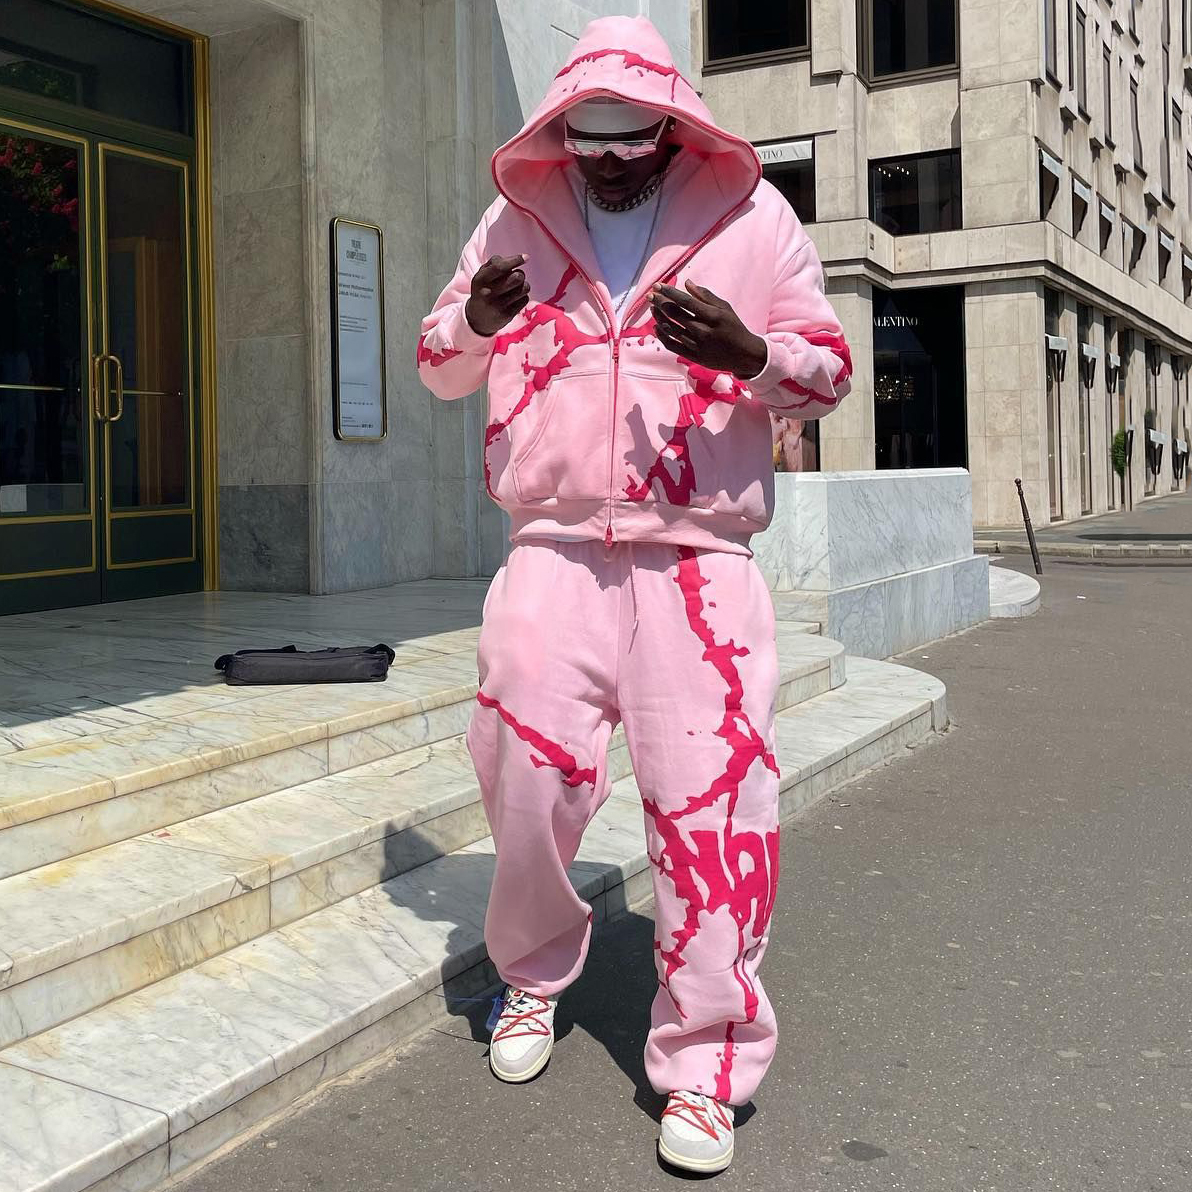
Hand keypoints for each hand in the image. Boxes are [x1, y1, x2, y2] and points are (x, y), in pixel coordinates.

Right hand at [466, 254, 530, 335]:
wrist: (476, 319)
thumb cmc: (483, 291)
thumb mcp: (482, 275)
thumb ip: (495, 263)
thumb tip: (518, 258)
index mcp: (480, 280)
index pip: (500, 267)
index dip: (515, 260)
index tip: (526, 257)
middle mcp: (488, 293)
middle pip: (517, 277)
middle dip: (520, 274)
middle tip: (515, 277)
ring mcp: (498, 306)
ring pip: (524, 288)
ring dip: (523, 285)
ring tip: (515, 288)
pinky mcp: (507, 315)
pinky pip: (525, 299)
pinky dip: (522, 297)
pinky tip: (514, 299)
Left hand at [650, 281, 767, 378]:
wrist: (744, 354)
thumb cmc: (734, 327)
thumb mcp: (725, 308)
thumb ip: (705, 295)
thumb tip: (687, 283)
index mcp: (713, 315)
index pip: (685, 301)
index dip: (669, 293)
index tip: (657, 286)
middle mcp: (704, 330)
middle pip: (675, 314)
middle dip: (660, 302)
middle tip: (650, 295)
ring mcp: (698, 345)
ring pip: (671, 329)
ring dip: (659, 318)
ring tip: (653, 308)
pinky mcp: (694, 356)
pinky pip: (673, 346)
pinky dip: (663, 336)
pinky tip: (657, 327)